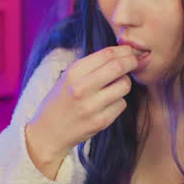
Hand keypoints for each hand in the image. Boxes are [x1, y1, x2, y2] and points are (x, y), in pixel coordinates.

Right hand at [25, 46, 137, 179]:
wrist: (49, 132)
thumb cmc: (61, 100)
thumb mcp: (68, 77)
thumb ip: (92, 65)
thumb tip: (123, 52)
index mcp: (73, 73)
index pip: (106, 54)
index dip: (123, 50)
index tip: (129, 50)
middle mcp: (81, 88)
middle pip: (118, 67)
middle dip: (131, 61)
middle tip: (134, 61)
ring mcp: (92, 106)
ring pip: (124, 86)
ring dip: (124, 83)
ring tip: (115, 85)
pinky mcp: (101, 122)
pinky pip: (122, 104)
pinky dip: (118, 101)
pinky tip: (107, 103)